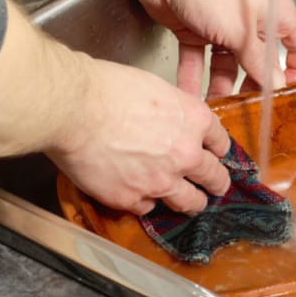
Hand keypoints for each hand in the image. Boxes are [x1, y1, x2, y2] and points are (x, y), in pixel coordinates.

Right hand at [47, 57, 231, 215]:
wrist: (74, 108)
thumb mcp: (158, 89)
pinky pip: (148, 208)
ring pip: (190, 202)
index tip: (217, 155)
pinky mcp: (132, 198)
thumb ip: (175, 112)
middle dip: (217, 182)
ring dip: (193, 202)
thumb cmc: (108, 89)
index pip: (221, 142)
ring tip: (193, 204)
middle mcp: (186, 155)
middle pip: (214, 177)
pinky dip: (146, 203)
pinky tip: (142, 197)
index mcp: (195, 122)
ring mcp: (161, 181)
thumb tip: (174, 121)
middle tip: (217, 186)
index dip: (219, 150)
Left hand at [133, 0, 295, 99]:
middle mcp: (252, 21)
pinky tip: (190, 97)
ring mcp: (224, 26)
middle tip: (248, 109)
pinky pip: (199, 61)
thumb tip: (277, 87)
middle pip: (261, 62)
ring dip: (221, 87)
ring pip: (228, 66)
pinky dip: (193, 78)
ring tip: (216, 110)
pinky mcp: (196, 31)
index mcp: (275, 13)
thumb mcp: (242, 33)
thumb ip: (261, 64)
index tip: (287, 93)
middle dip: (253, 86)